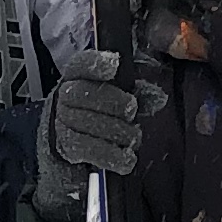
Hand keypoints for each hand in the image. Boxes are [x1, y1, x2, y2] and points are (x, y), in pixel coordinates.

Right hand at [41, 54, 153, 182]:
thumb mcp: (118, 95)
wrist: (70, 139)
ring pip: (89, 123)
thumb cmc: (98, 110)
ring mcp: (63, 121)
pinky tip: (127, 158)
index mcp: (77, 75)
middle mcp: (65, 95)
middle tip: (131, 111)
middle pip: (87, 94)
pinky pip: (89, 150)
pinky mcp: (66, 147)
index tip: (114, 64)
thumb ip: (139, 93)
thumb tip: (158, 98)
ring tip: (133, 137)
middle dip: (114, 102)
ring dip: (117, 131)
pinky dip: (112, 155)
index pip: (82, 64)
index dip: (96, 63)